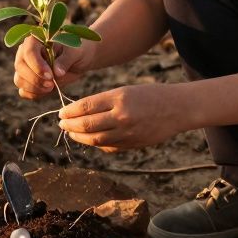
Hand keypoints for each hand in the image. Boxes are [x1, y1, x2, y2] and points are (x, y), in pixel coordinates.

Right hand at [13, 36, 94, 99]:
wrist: (78, 60)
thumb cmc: (76, 51)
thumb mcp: (75, 52)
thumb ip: (65, 60)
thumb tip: (57, 72)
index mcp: (36, 40)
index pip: (28, 51)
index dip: (37, 65)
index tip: (50, 76)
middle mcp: (26, 52)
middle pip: (20, 66)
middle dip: (35, 78)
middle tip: (51, 84)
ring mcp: (25, 67)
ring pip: (19, 79)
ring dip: (34, 88)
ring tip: (51, 87)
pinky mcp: (28, 81)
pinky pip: (23, 91)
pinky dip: (33, 94)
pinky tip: (47, 91)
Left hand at [58, 84, 184, 152]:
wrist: (177, 109)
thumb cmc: (149, 95)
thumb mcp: (125, 91)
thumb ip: (104, 102)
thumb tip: (79, 112)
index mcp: (119, 98)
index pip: (85, 107)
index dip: (69, 112)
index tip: (61, 113)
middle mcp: (122, 116)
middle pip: (86, 125)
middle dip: (70, 126)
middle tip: (61, 124)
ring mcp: (127, 133)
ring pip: (95, 139)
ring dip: (79, 137)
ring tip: (70, 132)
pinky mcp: (132, 144)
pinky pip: (108, 146)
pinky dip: (95, 143)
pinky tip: (89, 139)